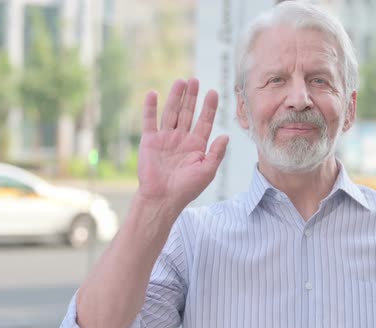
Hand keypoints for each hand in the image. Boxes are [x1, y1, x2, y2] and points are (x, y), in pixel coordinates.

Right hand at [137, 78, 228, 210]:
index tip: (213, 92)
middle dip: (192, 97)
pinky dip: (150, 107)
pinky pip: (149, 121)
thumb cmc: (187, 188)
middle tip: (195, 81)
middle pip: (188, 113)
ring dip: (175, 97)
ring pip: (171, 112)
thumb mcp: (207, 170)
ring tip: (180, 81)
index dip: (209, 107)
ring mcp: (165, 138)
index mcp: (197, 145)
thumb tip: (226, 135)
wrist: (163, 198)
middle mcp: (181, 139)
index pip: (204, 121)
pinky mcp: (149, 141)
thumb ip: (216, 152)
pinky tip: (153, 93)